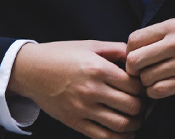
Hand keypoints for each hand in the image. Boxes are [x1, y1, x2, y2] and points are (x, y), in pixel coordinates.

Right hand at [8, 41, 144, 138]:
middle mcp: (92, 90)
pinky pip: (103, 137)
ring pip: (121, 124)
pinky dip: (120, 138)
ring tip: (136, 117)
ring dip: (135, 123)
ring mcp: (83, 108)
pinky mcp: (74, 122)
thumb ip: (116, 49)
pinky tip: (125, 133)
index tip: (143, 87)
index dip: (143, 87)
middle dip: (143, 106)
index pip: (134, 85)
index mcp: (98, 69)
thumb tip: (137, 58)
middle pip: (132, 106)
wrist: (30, 70)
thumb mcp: (90, 45)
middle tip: (143, 103)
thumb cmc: (61, 54)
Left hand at [126, 18, 174, 98]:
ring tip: (155, 80)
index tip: (137, 57)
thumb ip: (164, 35)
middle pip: (134, 61)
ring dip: (146, 83)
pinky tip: (164, 87)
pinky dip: (156, 92)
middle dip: (133, 70)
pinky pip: (160, 91)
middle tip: (141, 72)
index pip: (133, 40)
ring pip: (146, 79)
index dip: (129, 52)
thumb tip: (138, 49)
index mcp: (172, 26)